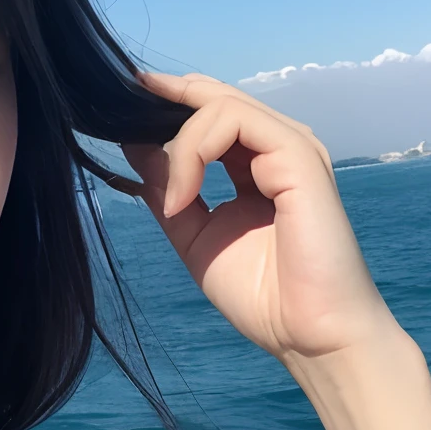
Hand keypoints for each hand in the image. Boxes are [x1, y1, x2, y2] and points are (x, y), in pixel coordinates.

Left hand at [114, 72, 400, 363]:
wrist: (306, 333)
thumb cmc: (262, 293)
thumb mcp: (194, 233)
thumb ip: (168, 188)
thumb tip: (134, 145)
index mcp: (256, 163)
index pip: (211, 111)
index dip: (169, 101)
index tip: (124, 101)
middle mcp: (277, 148)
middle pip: (215, 96)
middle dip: (165, 99)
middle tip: (123, 109)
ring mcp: (291, 148)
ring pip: (219, 104)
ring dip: (179, 145)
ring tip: (172, 200)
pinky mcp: (299, 156)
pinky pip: (235, 121)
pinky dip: (195, 153)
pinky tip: (184, 198)